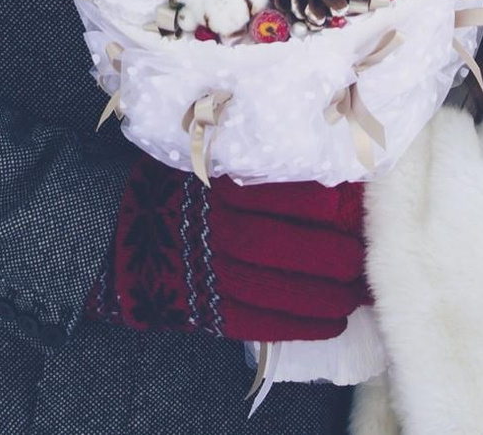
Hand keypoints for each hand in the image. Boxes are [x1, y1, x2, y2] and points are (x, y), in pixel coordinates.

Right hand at [86, 155, 370, 342]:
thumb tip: (336, 167)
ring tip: (355, 294)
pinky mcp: (203, 308)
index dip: (322, 204)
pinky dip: (299, 324)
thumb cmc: (181, 186)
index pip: (277, 192)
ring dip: (324, 295)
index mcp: (214, 180)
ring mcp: (203, 270)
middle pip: (278, 246)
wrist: (118, 233)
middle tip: (364, 256)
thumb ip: (261, 161)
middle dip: (332, 256)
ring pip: (272, 289)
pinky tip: (331, 322)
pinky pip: (256, 323)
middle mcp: (207, 226)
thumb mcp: (214, 157)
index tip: (354, 206)